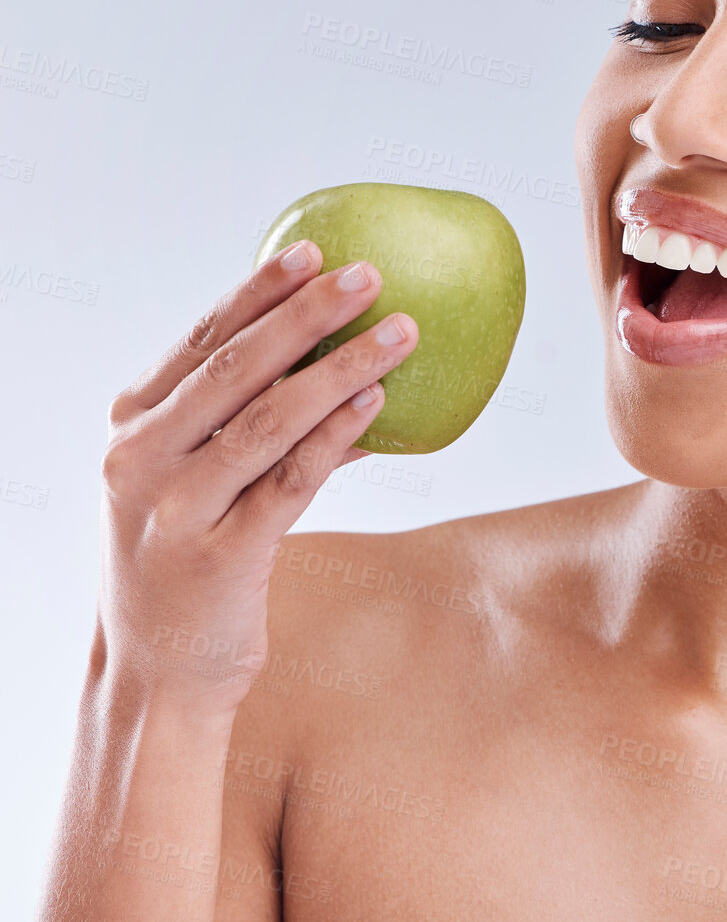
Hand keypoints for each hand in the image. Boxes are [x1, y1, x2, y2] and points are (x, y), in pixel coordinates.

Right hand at [94, 240, 418, 718]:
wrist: (155, 672)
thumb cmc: (191, 557)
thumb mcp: (198, 481)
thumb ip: (251, 424)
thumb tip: (352, 372)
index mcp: (132, 425)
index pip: (201, 340)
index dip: (259, 291)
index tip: (311, 249)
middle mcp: (141, 460)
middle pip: (236, 368)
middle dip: (307, 313)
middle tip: (368, 275)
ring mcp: (174, 510)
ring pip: (269, 420)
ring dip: (342, 369)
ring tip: (400, 334)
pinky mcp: (218, 558)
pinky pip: (290, 482)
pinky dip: (337, 437)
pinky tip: (378, 405)